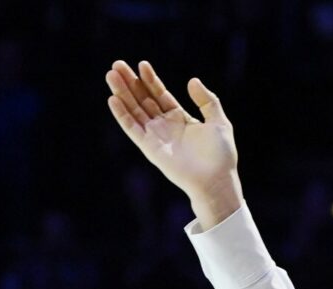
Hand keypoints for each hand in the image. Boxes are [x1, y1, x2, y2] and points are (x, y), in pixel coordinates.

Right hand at [105, 60, 241, 222]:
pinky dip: (122, 115)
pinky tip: (113, 99)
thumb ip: (207, 101)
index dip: (151, 80)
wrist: (216, 180)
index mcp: (180, 118)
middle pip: (143, 99)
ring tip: (111, 74)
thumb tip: (192, 80)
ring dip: (122, 93)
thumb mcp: (219, 122)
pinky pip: (132, 129)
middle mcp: (165, 125)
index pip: (160, 94)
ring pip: (134, 110)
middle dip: (131, 82)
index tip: (142, 64)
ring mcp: (156, 136)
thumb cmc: (220, 155)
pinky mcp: (149, 148)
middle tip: (118, 64)